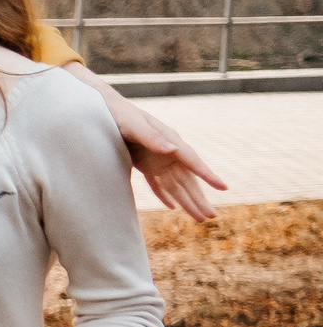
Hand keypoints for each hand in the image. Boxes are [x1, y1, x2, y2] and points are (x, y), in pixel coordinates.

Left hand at [75, 65, 227, 220]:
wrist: (102, 108)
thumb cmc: (118, 114)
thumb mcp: (132, 124)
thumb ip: (152, 136)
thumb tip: (173, 149)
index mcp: (169, 139)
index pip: (192, 160)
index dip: (207, 175)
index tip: (223, 187)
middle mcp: (167, 151)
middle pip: (187, 179)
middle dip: (199, 198)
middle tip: (212, 217)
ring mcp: (156, 158)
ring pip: (175, 185)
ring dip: (186, 201)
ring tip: (200, 218)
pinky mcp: (144, 163)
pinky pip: (157, 184)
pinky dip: (164, 196)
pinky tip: (172, 207)